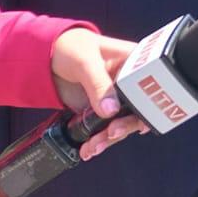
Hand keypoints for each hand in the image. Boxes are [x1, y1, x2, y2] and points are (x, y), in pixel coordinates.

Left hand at [49, 28, 148, 159]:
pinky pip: (104, 129)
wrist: (46, 58)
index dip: (151, 106)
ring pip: (121, 123)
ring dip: (108, 139)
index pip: (151, 86)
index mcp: (133, 64)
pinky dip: (97, 142)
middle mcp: (128, 84)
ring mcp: (114, 99)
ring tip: (92, 147)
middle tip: (111, 133)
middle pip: (138, 110)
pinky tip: (87, 150)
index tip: (141, 123)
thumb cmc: (71, 46)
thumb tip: (111, 111)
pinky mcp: (98, 111)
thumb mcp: (85, 61)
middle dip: (126, 126)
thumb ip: (98, 84)